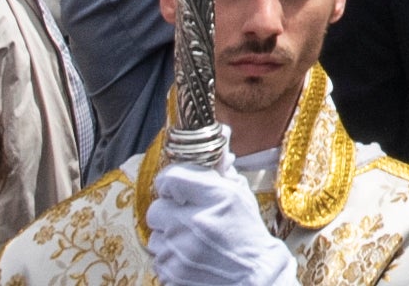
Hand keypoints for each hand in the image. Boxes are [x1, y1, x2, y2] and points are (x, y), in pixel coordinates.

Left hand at [144, 159, 295, 285]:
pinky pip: (158, 257)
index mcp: (215, 197)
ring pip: (155, 235)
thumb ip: (220, 168)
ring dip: (169, 235)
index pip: (170, 177)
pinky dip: (170, 256)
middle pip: (156, 208)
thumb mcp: (240, 194)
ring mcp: (180, 251)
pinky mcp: (171, 273)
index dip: (170, 181)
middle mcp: (194, 223)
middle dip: (169, 211)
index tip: (177, 187)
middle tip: (186, 216)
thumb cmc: (247, 232)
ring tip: (191, 239)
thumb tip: (218, 136)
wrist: (253, 276)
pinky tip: (190, 255)